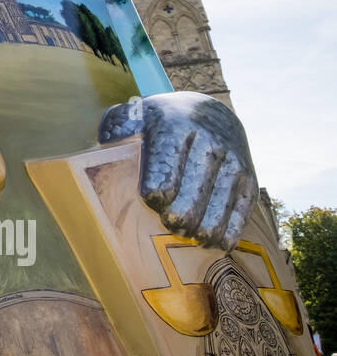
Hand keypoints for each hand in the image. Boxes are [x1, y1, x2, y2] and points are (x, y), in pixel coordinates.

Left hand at [99, 91, 257, 248]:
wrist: (208, 112)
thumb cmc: (159, 122)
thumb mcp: (133, 116)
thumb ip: (114, 131)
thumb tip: (105, 150)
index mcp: (174, 126)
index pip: (165, 169)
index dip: (156, 194)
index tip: (151, 201)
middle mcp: (209, 141)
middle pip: (193, 193)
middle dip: (178, 216)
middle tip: (170, 223)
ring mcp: (233, 160)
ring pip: (219, 206)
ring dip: (202, 229)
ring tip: (188, 236)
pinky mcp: (250, 177)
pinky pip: (242, 211)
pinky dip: (228, 232)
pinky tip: (212, 242)